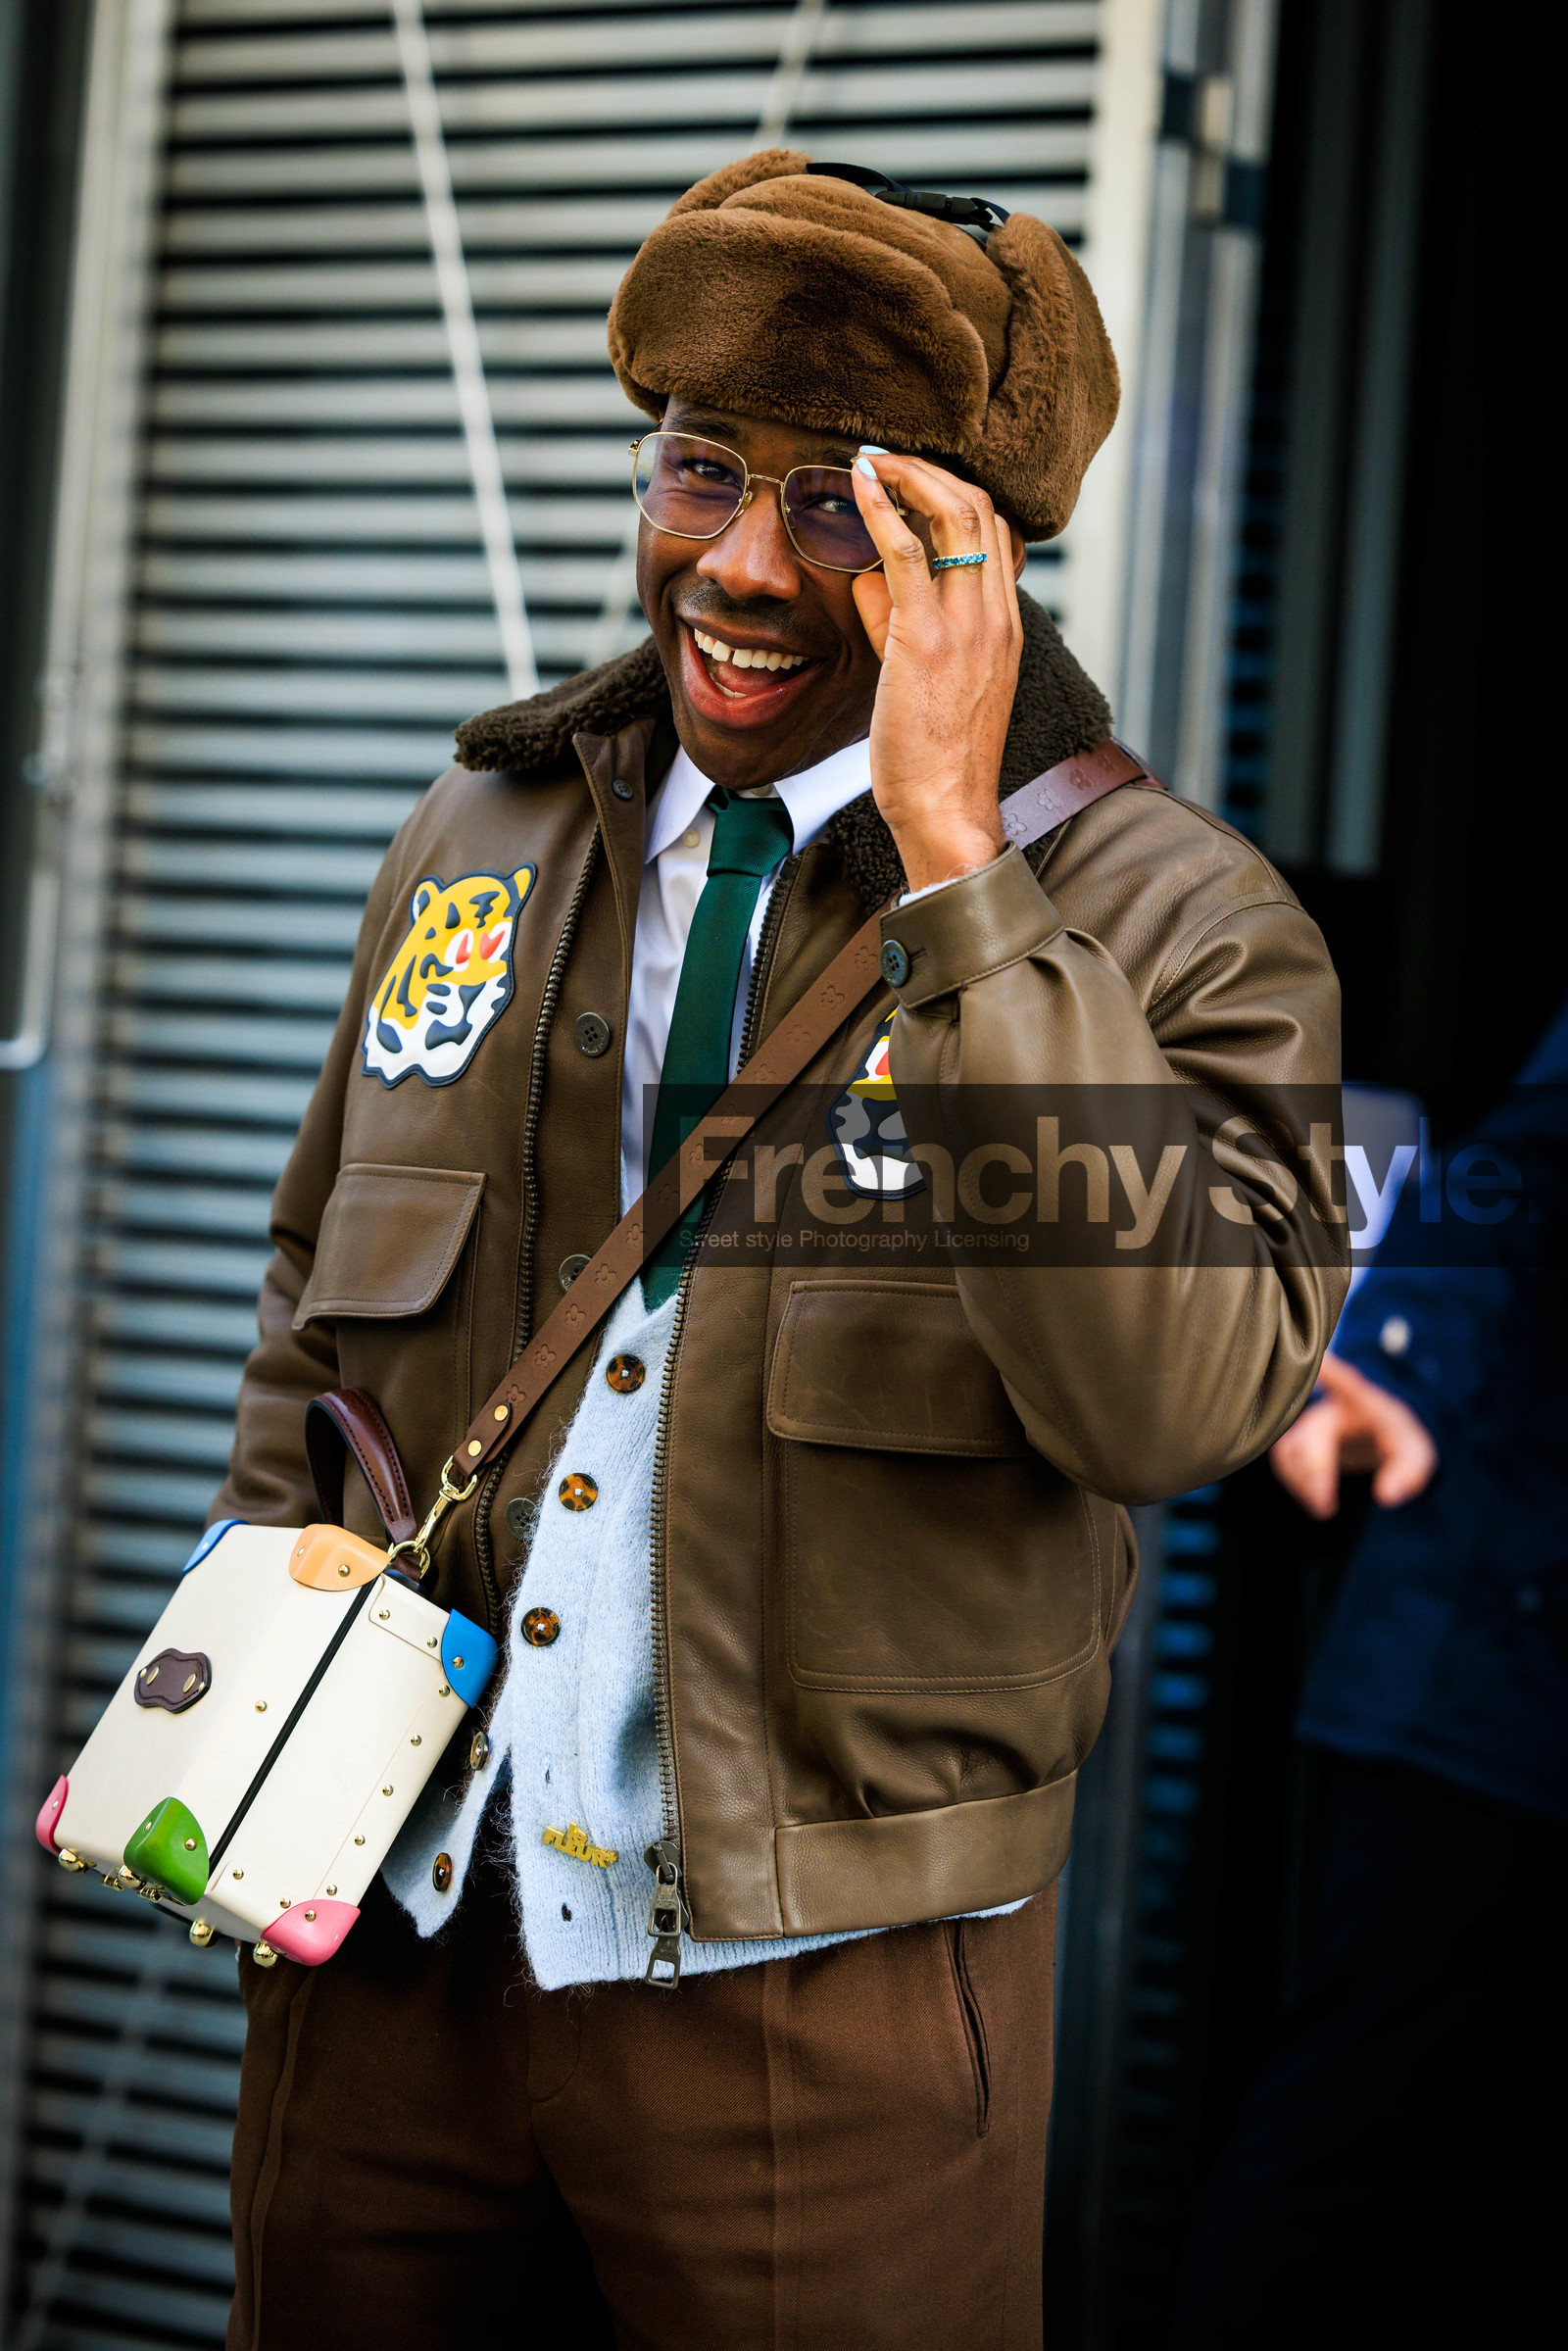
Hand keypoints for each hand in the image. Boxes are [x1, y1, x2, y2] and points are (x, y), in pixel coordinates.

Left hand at [848, 452, 1024, 893]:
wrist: (948, 811)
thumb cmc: (934, 759)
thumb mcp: (921, 680)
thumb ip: (896, 623)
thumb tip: (865, 577)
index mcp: (1004, 626)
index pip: (999, 533)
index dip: (957, 492)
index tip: (915, 478)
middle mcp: (995, 616)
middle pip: (983, 508)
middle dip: (935, 469)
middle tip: (889, 455)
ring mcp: (968, 625)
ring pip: (955, 514)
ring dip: (911, 473)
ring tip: (872, 457)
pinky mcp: (927, 639)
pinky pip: (908, 551)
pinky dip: (884, 506)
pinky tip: (860, 482)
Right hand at [1270, 1351, 1438, 1519]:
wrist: (1379, 1440)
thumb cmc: (1398, 1442)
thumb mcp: (1415, 1457)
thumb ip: (1408, 1473)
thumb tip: (1386, 1496)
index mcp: (1364, 1402)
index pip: (1347, 1383)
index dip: (1332, 1371)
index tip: (1320, 1357)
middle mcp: (1330, 1407)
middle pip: (1311, 1434)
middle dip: (1314, 1471)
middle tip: (1325, 1503)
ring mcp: (1308, 1422)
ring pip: (1289, 1449)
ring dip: (1302, 1481)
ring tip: (1324, 1506)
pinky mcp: (1295, 1440)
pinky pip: (1284, 1460)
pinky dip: (1296, 1483)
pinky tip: (1315, 1498)